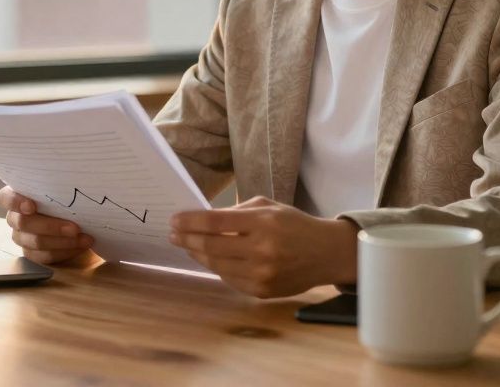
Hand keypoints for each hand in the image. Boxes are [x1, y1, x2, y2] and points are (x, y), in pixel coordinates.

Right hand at [0, 186, 93, 264]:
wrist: (76, 220)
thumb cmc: (66, 199)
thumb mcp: (62, 189)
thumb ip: (60, 187)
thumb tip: (71, 183)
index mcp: (17, 196)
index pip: (5, 198)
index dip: (15, 202)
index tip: (31, 206)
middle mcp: (15, 217)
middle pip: (23, 223)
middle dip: (51, 226)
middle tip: (74, 227)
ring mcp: (22, 237)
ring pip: (36, 242)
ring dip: (63, 241)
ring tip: (84, 238)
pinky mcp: (32, 254)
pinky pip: (45, 256)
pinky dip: (65, 251)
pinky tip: (80, 246)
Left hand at [169, 196, 358, 297]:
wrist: (326, 254)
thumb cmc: (294, 225)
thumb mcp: (268, 207)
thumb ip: (236, 211)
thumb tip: (201, 219)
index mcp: (263, 223)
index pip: (215, 222)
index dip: (190, 222)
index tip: (174, 220)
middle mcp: (262, 250)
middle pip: (211, 246)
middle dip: (186, 239)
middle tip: (173, 234)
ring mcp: (262, 274)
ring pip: (217, 265)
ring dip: (197, 254)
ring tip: (188, 245)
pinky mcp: (262, 291)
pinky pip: (229, 279)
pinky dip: (216, 267)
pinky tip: (209, 258)